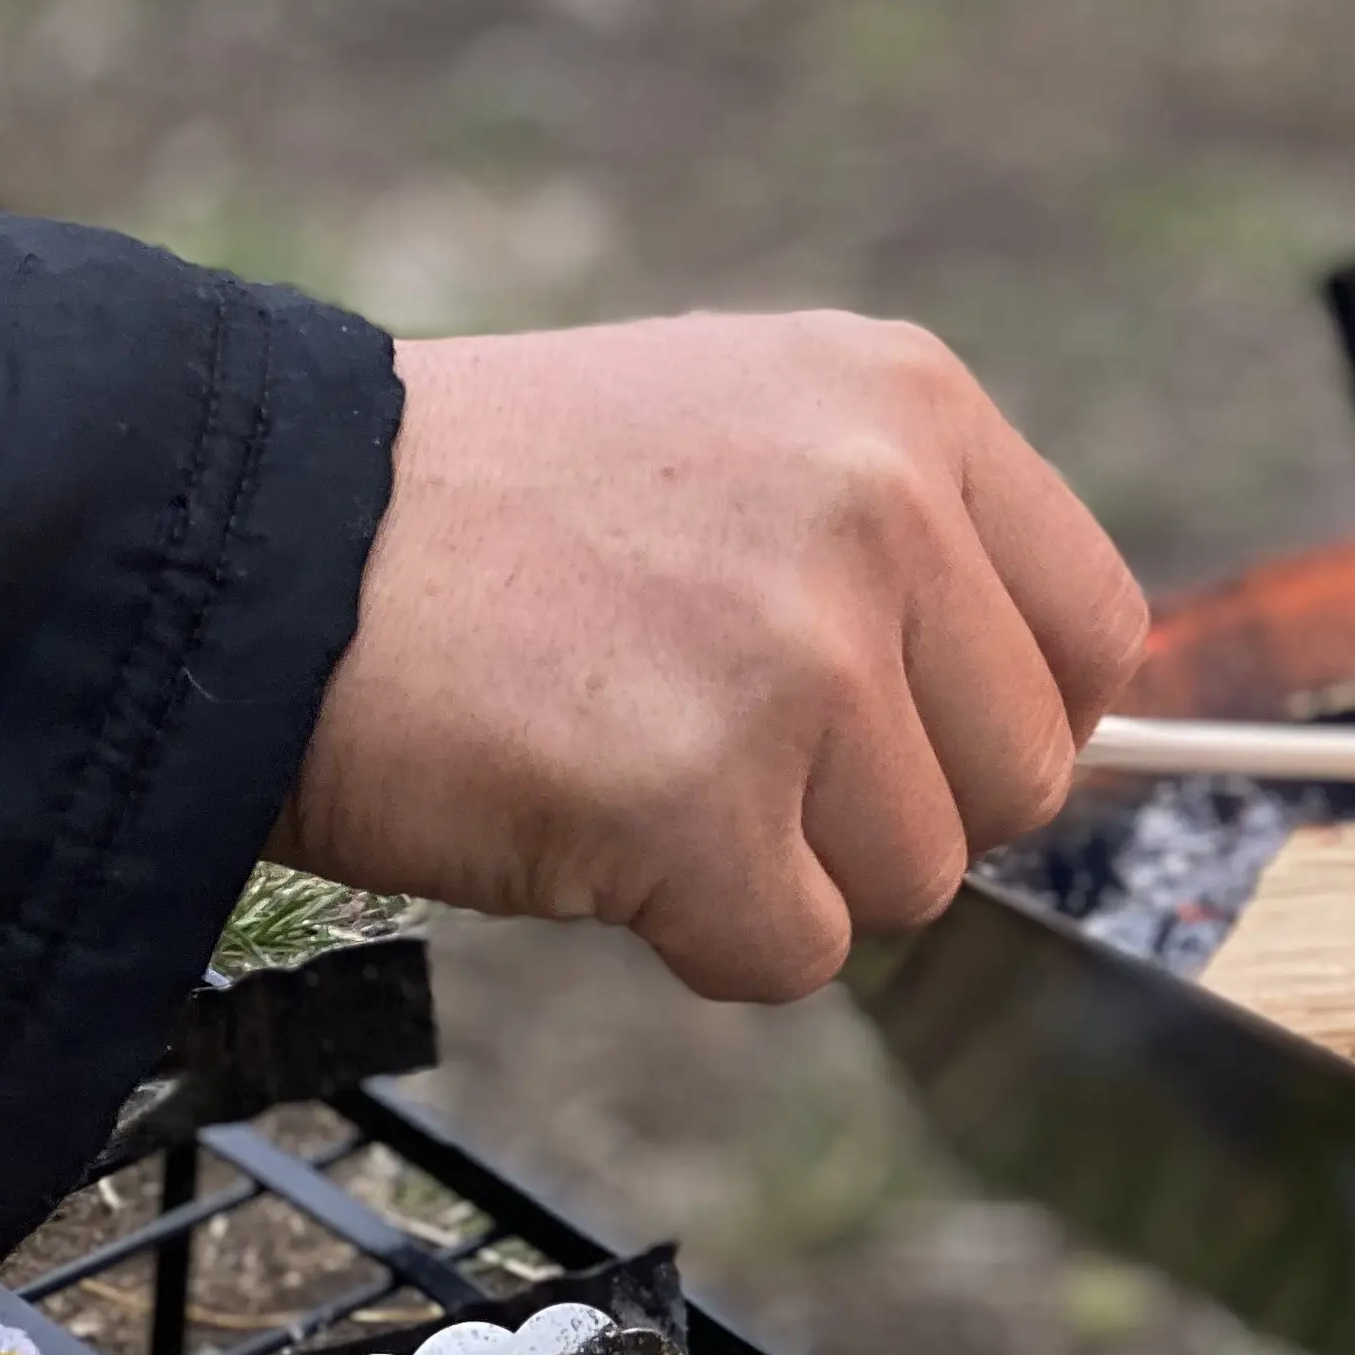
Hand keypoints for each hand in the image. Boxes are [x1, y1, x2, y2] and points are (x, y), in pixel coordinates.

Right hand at [274, 313, 1148, 999]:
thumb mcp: (747, 430)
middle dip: (896, 805)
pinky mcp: (702, 794)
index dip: (1008, 714)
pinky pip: (791, 952)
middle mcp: (882, 507)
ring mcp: (801, 652)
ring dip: (788, 867)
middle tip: (740, 755)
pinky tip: (601, 828)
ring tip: (646, 762)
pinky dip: (699, 934)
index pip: (1095, 631)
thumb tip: (1056, 710)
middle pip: (1021, 774)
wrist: (259, 542)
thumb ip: (911, 540)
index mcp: (909, 402)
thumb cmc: (493, 507)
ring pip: (915, 877)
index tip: (914, 733)